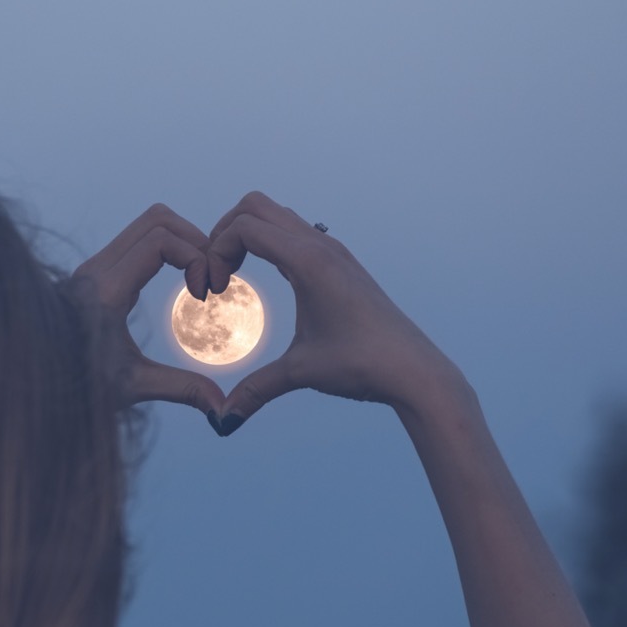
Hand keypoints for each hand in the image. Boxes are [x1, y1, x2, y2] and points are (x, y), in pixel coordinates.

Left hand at [68, 204, 224, 416]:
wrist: (32, 379)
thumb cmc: (75, 385)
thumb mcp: (133, 386)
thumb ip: (181, 389)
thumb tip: (222, 409)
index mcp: (106, 291)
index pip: (160, 240)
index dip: (195, 257)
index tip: (205, 293)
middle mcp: (97, 270)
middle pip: (157, 220)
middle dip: (194, 240)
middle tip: (210, 278)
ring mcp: (94, 267)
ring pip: (147, 224)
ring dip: (180, 240)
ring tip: (198, 277)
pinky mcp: (96, 272)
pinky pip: (137, 240)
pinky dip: (166, 248)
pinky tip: (178, 280)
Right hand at [205, 192, 464, 433]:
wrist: (414, 370)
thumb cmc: (363, 365)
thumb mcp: (301, 372)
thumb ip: (256, 390)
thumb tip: (223, 420)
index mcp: (308, 261)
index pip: (244, 227)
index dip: (215, 252)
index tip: (212, 291)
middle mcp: (321, 246)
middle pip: (255, 206)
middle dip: (224, 233)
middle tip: (215, 273)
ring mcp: (333, 250)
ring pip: (276, 215)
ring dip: (247, 235)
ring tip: (234, 274)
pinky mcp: (341, 263)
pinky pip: (295, 232)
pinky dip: (269, 243)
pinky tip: (268, 279)